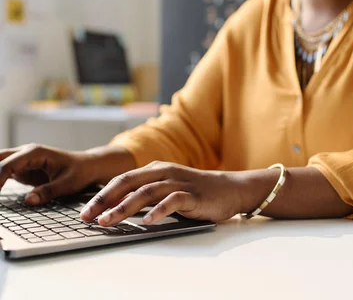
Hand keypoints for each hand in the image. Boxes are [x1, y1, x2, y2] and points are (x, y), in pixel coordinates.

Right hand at [0, 144, 133, 204]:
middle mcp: (26, 153)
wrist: (88, 166)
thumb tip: (29, 200)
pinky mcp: (23, 169)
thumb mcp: (68, 183)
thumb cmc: (81, 172)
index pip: (7, 165)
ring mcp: (23, 160)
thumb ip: (49, 191)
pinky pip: (3, 172)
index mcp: (35, 153)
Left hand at [80, 161, 250, 225]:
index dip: (101, 195)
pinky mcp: (193, 194)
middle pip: (128, 183)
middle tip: (88, 217)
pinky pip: (173, 201)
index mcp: (154, 169)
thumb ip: (145, 194)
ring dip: (125, 207)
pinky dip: (159, 211)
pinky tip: (148, 222)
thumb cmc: (193, 190)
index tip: (85, 212)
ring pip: (147, 192)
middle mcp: (163, 172)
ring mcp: (178, 182)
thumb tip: (116, 209)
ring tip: (109, 221)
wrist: (228, 188)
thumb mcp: (166, 188)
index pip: (122, 180)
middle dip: (105, 200)